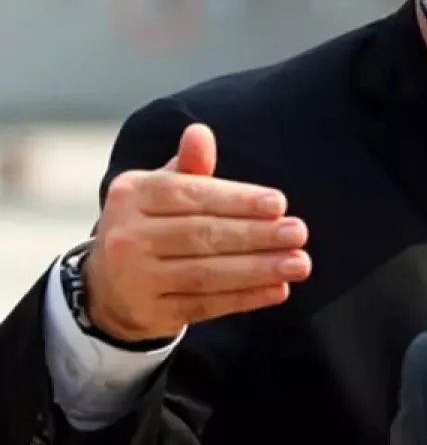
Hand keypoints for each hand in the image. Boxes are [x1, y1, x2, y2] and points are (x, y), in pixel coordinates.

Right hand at [84, 123, 310, 341]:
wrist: (109, 285)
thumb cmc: (151, 224)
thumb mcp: (162, 190)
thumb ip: (189, 166)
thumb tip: (199, 132)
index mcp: (132, 194)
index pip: (192, 195)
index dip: (238, 200)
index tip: (280, 204)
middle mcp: (127, 235)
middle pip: (202, 235)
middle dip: (256, 234)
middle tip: (299, 232)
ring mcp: (135, 278)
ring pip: (207, 273)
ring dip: (259, 269)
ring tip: (298, 263)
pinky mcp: (150, 312)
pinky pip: (205, 305)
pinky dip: (245, 298)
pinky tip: (278, 290)